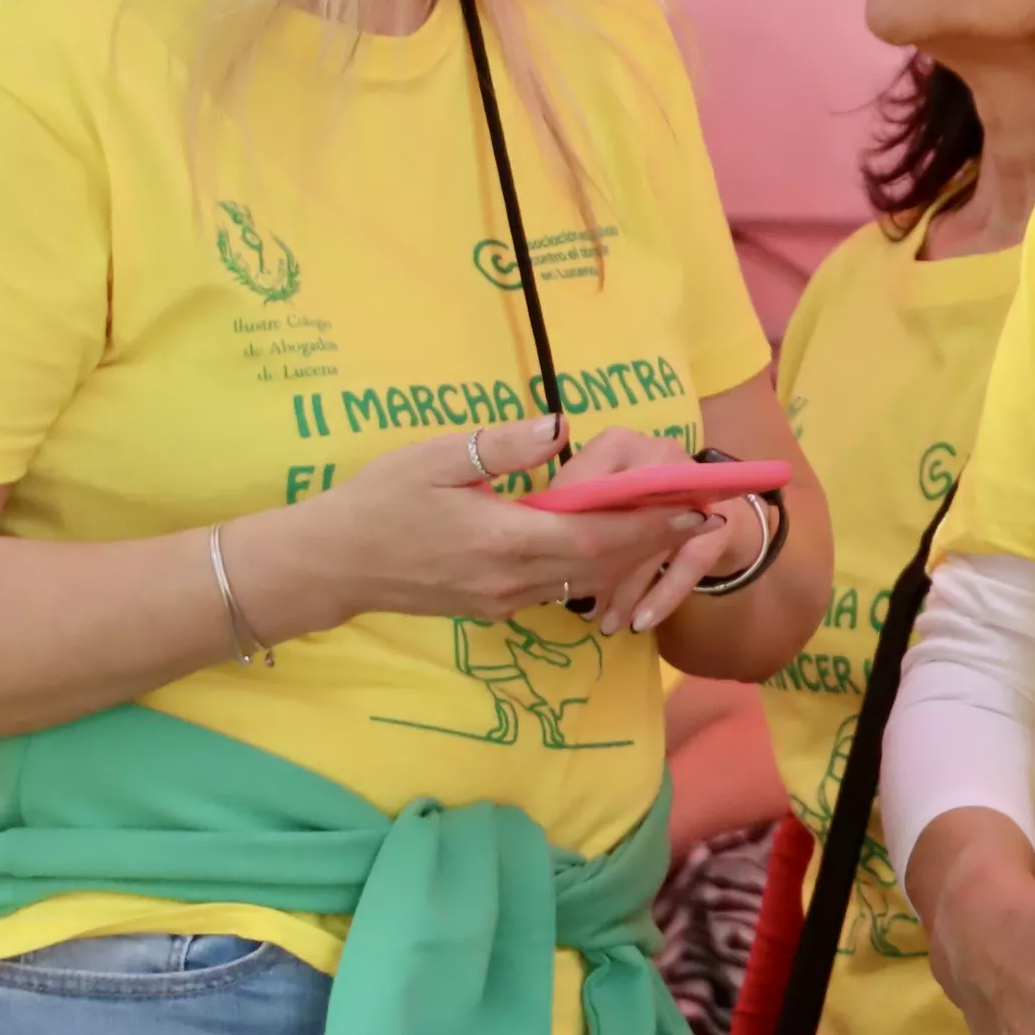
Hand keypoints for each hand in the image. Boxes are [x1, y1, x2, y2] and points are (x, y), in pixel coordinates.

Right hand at [244, 417, 734, 639]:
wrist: (331, 564)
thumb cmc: (377, 502)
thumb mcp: (433, 459)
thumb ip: (501, 445)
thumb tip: (559, 427)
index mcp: (505, 539)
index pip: (597, 534)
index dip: (652, 523)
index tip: (695, 507)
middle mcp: (513, 580)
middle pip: (602, 563)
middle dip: (656, 540)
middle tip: (703, 515)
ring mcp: (503, 600)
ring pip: (583, 580)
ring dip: (629, 557)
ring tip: (670, 528)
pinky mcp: (493, 607)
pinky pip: (557, 589)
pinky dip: (592, 569)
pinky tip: (609, 547)